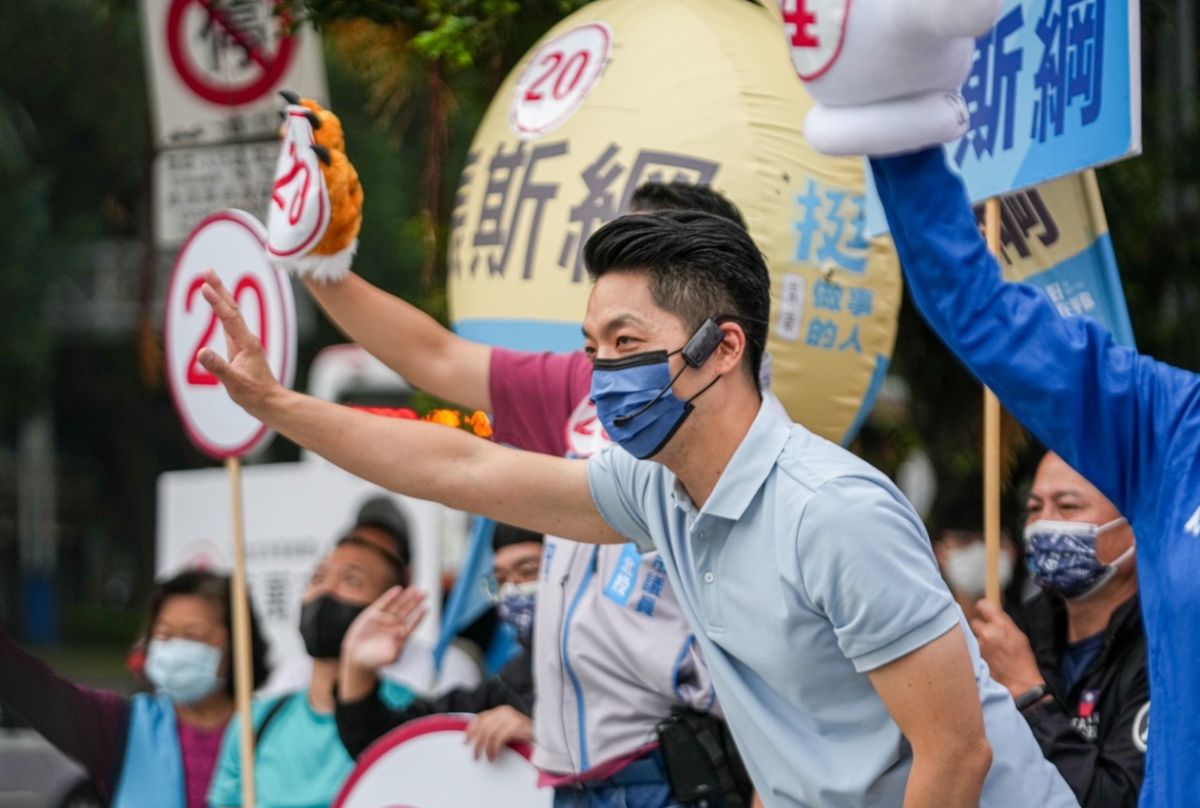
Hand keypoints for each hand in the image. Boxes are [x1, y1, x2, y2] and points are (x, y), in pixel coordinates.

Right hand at [197, 270, 284, 416]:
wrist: (270, 402)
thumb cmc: (254, 395)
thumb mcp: (234, 383)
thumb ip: (218, 367)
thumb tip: (201, 352)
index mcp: (246, 343)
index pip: (228, 317)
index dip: (216, 301)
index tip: (204, 286)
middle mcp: (247, 339)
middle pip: (231, 308)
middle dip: (219, 288)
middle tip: (207, 270)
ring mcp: (245, 342)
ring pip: (232, 314)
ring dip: (221, 296)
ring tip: (210, 282)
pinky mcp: (242, 348)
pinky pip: (231, 324)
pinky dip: (223, 311)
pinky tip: (221, 309)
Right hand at [339, 586, 426, 701]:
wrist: (356, 658)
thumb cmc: (375, 660)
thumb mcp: (389, 657)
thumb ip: (397, 648)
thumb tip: (401, 635)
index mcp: (400, 635)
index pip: (412, 623)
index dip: (419, 616)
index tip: (426, 608)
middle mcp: (393, 625)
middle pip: (407, 611)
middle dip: (415, 602)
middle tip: (425, 593)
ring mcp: (383, 618)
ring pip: (397, 605)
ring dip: (406, 597)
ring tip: (414, 589)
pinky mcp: (372, 614)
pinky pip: (383, 603)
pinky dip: (390, 596)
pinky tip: (398, 589)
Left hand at [464, 706, 532, 761]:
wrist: (544, 736)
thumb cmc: (523, 735)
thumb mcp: (506, 728)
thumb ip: (494, 729)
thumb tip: (475, 739)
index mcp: (500, 711)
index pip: (480, 718)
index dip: (471, 729)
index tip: (465, 741)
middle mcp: (504, 711)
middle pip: (483, 726)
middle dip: (476, 742)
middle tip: (475, 755)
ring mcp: (511, 718)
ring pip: (489, 733)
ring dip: (484, 748)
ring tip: (484, 758)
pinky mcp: (516, 726)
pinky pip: (498, 739)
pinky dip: (493, 750)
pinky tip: (493, 757)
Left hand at [969, 599, 1042, 698]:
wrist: (1019, 683)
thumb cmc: (1022, 659)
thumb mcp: (1018, 635)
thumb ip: (1003, 622)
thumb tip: (992, 614)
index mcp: (1001, 625)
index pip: (983, 605)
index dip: (982, 608)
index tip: (983, 611)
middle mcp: (987, 632)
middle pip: (974, 620)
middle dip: (980, 626)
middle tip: (987, 633)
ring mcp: (978, 644)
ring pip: (971, 634)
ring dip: (977, 638)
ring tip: (988, 648)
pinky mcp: (973, 655)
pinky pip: (971, 646)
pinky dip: (975, 649)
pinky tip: (985, 655)